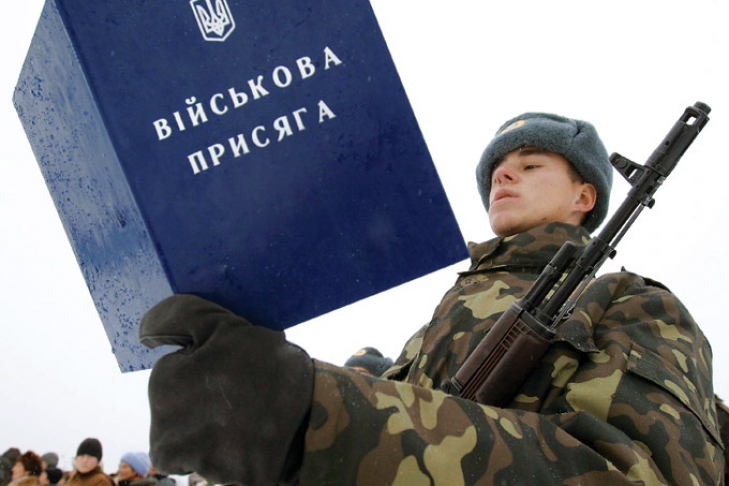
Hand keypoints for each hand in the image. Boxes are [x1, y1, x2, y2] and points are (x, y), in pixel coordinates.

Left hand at [139, 294, 313, 485]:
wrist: (318, 405)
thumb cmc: (266, 362)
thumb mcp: (221, 325)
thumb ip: (178, 318)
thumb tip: (143, 332)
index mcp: (164, 387)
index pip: (168, 381)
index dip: (196, 373)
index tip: (224, 371)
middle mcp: (170, 431)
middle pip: (174, 419)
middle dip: (199, 408)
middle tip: (237, 397)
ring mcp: (200, 461)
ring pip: (194, 448)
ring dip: (215, 435)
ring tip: (249, 417)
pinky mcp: (231, 480)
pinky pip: (222, 469)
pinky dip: (236, 457)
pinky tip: (256, 439)